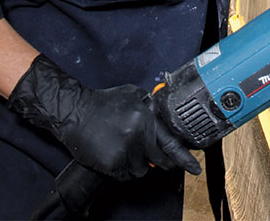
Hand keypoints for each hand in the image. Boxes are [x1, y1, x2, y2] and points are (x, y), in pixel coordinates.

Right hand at [8, 55, 200, 179]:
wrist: (75, 112)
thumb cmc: (103, 103)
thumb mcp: (132, 95)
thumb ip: (149, 106)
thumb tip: (163, 117)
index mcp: (145, 117)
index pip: (170, 143)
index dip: (184, 157)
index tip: (195, 168)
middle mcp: (138, 134)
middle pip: (158, 160)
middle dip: (156, 159)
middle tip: (144, 152)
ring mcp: (125, 150)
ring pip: (142, 169)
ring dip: (135, 163)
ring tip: (121, 147)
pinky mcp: (112, 163)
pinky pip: (126, 174)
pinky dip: (122, 169)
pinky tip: (113, 153)